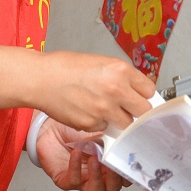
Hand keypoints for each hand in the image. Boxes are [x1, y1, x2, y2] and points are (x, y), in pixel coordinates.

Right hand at [29, 51, 155, 132]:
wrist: (40, 79)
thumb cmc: (65, 67)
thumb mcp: (101, 62)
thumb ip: (121, 77)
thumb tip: (136, 90)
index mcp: (121, 71)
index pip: (149, 90)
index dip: (143, 94)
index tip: (139, 97)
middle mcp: (116, 90)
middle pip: (143, 111)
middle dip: (136, 110)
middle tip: (127, 107)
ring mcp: (104, 110)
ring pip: (125, 124)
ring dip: (119, 119)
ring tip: (103, 108)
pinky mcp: (91, 124)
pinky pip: (104, 128)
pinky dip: (99, 123)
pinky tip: (87, 111)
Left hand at [35, 117, 129, 190]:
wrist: (52, 128)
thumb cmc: (76, 130)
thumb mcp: (100, 130)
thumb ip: (114, 138)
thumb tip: (127, 138)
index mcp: (110, 165)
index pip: (126, 176)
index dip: (129, 171)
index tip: (128, 160)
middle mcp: (99, 175)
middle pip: (114, 187)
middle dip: (115, 177)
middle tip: (111, 162)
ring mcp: (83, 180)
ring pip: (96, 190)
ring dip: (97, 176)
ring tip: (95, 159)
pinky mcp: (66, 181)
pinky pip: (74, 180)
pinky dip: (76, 167)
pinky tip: (76, 153)